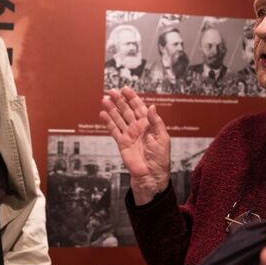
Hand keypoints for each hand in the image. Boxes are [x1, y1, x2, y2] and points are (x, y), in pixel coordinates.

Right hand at [100, 86, 170, 204]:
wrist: (151, 175)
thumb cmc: (160, 158)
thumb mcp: (162, 137)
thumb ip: (156, 121)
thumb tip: (151, 106)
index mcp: (149, 124)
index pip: (139, 107)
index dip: (132, 98)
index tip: (125, 89)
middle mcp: (138, 128)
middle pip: (126, 110)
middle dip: (119, 101)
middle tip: (111, 91)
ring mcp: (129, 135)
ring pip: (119, 118)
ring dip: (112, 109)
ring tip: (104, 100)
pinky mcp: (122, 143)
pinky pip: (114, 130)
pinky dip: (108, 122)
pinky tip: (103, 114)